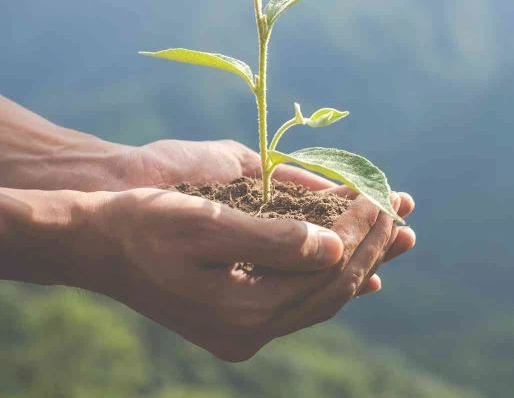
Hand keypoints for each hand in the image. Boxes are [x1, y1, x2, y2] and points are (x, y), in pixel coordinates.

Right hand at [87, 187, 403, 360]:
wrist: (96, 245)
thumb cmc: (145, 224)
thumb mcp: (207, 224)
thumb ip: (273, 239)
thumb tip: (335, 247)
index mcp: (243, 311)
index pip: (327, 271)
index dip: (361, 231)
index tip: (382, 195)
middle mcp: (249, 331)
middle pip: (333, 288)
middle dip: (372, 246)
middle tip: (403, 209)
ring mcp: (244, 331)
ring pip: (323, 297)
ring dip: (361, 260)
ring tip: (397, 233)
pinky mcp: (239, 321)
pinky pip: (302, 302)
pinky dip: (333, 279)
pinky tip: (361, 271)